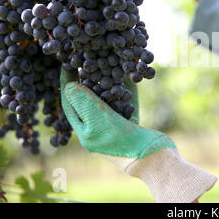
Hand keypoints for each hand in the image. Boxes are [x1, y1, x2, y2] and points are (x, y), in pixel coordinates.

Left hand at [60, 68, 174, 157]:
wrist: (151, 156)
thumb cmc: (120, 139)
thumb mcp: (97, 119)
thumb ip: (83, 101)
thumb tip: (69, 87)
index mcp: (84, 132)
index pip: (70, 104)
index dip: (67, 84)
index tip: (67, 64)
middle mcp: (97, 129)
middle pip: (89, 101)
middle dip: (88, 80)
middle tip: (87, 62)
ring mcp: (114, 127)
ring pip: (108, 101)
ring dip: (108, 83)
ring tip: (107, 66)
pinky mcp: (131, 124)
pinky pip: (125, 104)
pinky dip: (125, 91)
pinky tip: (128, 76)